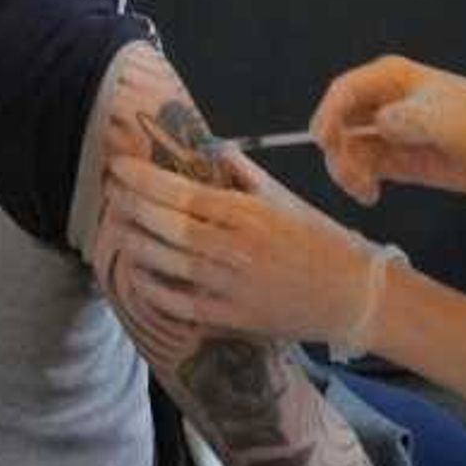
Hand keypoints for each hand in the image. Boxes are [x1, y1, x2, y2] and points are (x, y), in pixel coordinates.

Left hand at [104, 143, 398, 354]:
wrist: (356, 297)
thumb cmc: (321, 241)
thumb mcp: (284, 198)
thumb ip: (243, 173)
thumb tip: (210, 147)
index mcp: (248, 214)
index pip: (182, 192)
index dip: (143, 179)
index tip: (118, 166)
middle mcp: (234, 249)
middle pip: (167, 225)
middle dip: (131, 206)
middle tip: (110, 192)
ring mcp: (231, 287)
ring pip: (167, 262)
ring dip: (135, 243)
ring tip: (116, 227)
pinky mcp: (232, 318)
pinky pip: (181, 303)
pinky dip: (153, 289)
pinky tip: (137, 274)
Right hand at [312, 58, 465, 210]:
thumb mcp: (448, 117)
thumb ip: (411, 119)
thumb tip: (379, 124)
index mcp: (390, 79)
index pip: (344, 91)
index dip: (328, 115)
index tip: (325, 143)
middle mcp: (383, 103)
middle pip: (338, 121)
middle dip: (337, 149)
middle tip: (354, 178)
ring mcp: (389, 132)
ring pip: (347, 148)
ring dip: (347, 170)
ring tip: (366, 191)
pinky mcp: (398, 159)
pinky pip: (364, 167)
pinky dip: (359, 182)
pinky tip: (370, 195)